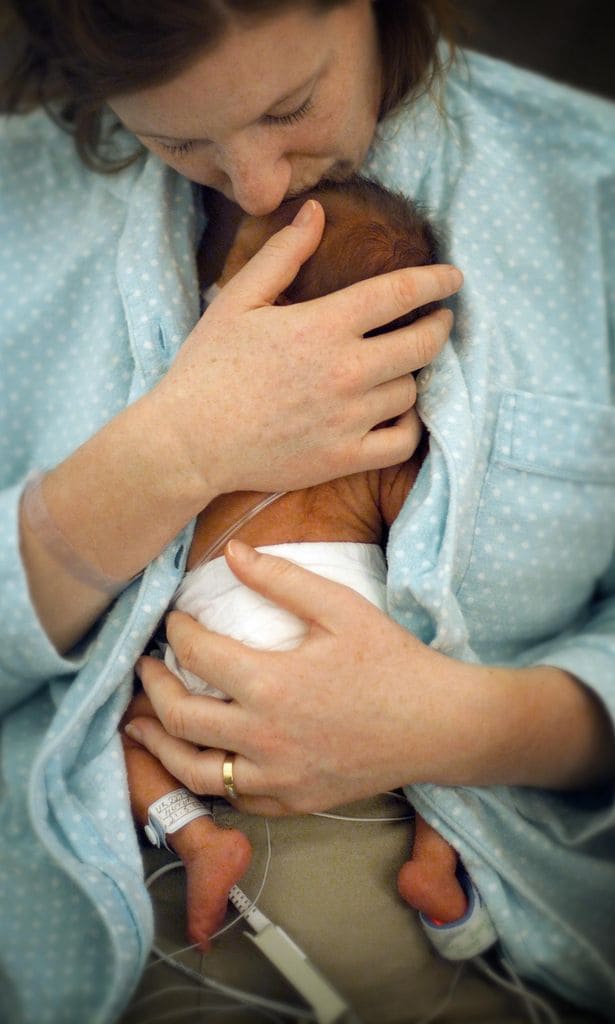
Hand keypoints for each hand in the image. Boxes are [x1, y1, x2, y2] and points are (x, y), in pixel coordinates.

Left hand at [126, 541, 472, 814]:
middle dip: (152, 689)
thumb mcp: (341, 607)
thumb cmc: (392, 661)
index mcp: (272, 684)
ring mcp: (278, 777)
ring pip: (195, 771)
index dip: (176, 634)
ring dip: (161, 746)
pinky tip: (202, 759)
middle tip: (146, 669)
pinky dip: (208, 779)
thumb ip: (282, 579)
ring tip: (142, 727)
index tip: (174, 622)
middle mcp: (265, 738)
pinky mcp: (294, 801)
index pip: (197, 656)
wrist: (438, 726)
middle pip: (180, 720)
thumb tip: (232, 552)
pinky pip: (234, 798)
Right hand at [151, 199, 461, 496]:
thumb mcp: (238, 300)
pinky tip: (397, 412)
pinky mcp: (344, 458)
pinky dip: (409, 425)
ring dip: (413, 374)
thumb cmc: (208, 367)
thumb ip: (283, 255)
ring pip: (411, 390)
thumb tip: (317, 212)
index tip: (454, 278)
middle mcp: (345, 371)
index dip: (436, 281)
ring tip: (403, 366)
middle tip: (439, 321)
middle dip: (439, 326)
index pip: (400, 293)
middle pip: (422, 344)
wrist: (189, 442)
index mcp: (322, 325)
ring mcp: (349, 418)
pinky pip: (403, 441)